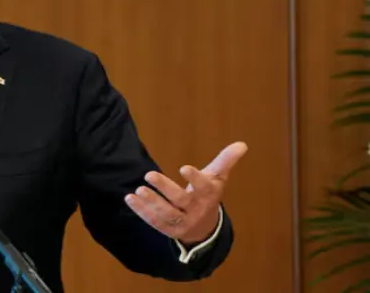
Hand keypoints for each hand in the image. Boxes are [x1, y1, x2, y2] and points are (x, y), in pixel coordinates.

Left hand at [124, 141, 247, 244]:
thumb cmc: (207, 195)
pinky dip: (141, 211)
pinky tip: (130, 198)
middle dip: (165, 188)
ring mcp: (182, 222)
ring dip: (152, 202)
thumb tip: (242, 143)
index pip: (203, 187)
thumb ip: (225, 161)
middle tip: (149, 175)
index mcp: (208, 195)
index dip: (195, 178)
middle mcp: (196, 210)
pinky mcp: (168, 230)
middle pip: (181, 200)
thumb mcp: (217, 178)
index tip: (184, 168)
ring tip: (138, 189)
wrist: (205, 229)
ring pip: (167, 214)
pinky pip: (154, 222)